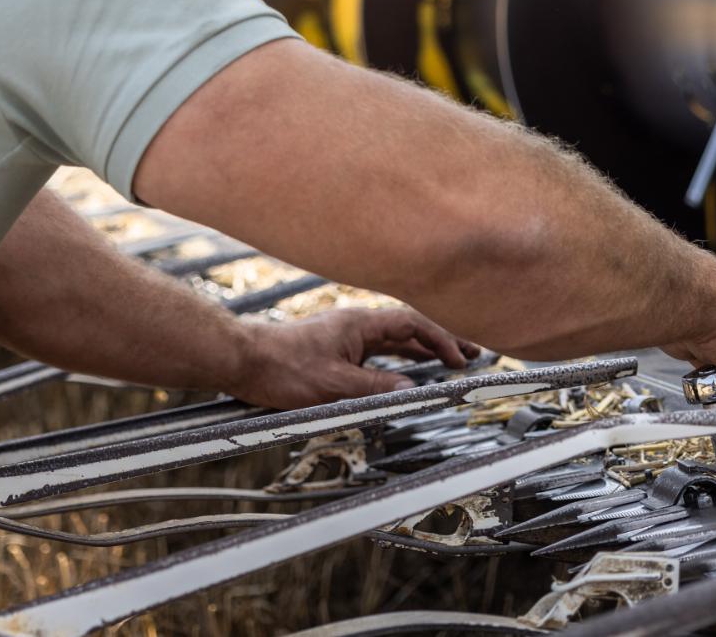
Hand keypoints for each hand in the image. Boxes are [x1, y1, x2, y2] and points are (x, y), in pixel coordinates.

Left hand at [227, 307, 481, 408]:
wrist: (244, 361)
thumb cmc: (281, 368)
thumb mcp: (333, 386)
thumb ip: (375, 388)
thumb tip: (411, 391)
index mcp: (360, 324)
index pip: (412, 325)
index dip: (441, 340)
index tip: (461, 357)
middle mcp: (356, 326)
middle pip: (409, 328)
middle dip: (442, 339)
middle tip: (471, 351)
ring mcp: (346, 336)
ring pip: (395, 339)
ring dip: (423, 349)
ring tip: (449, 359)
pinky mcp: (336, 349)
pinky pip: (378, 350)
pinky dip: (400, 358)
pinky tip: (407, 370)